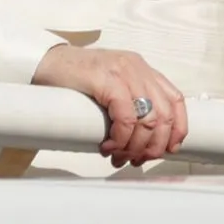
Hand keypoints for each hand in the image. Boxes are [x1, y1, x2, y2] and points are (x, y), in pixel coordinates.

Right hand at [31, 45, 184, 167]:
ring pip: (148, 120)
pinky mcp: (107, 79)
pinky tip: (108, 145)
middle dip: (154, 146)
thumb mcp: (111, 87)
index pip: (176, 100)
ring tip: (118, 156)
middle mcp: (137, 68)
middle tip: (136, 160)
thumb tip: (146, 140)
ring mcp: (124, 71)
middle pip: (165, 115)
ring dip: (136, 147)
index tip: (168, 150)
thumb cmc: (75, 80)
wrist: (45, 63)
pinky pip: (126, 117)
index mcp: (142, 69)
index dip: (178, 129)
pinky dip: (121, 138)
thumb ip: (130, 102)